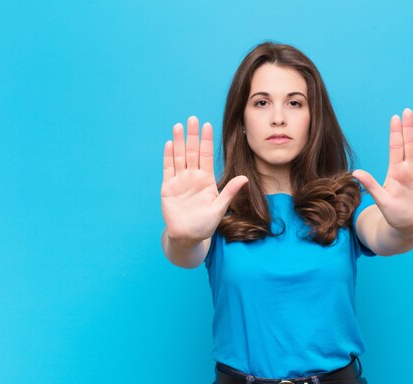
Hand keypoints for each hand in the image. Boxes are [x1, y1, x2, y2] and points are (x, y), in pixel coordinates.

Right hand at [161, 116, 247, 242]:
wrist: (187, 236)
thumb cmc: (204, 224)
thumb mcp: (219, 208)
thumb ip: (229, 192)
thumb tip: (245, 178)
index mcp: (206, 180)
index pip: (206, 156)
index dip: (206, 141)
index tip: (208, 125)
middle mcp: (193, 177)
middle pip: (192, 152)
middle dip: (192, 136)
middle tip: (193, 119)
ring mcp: (180, 181)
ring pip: (179, 157)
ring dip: (178, 142)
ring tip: (179, 126)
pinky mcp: (168, 187)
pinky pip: (168, 168)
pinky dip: (168, 156)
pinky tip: (169, 143)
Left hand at [352, 108, 412, 234]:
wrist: (409, 226)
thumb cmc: (393, 214)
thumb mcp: (381, 199)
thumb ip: (370, 184)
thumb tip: (354, 173)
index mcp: (395, 171)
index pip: (395, 147)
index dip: (395, 133)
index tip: (394, 118)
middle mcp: (408, 168)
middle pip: (409, 144)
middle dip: (408, 128)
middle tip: (407, 111)